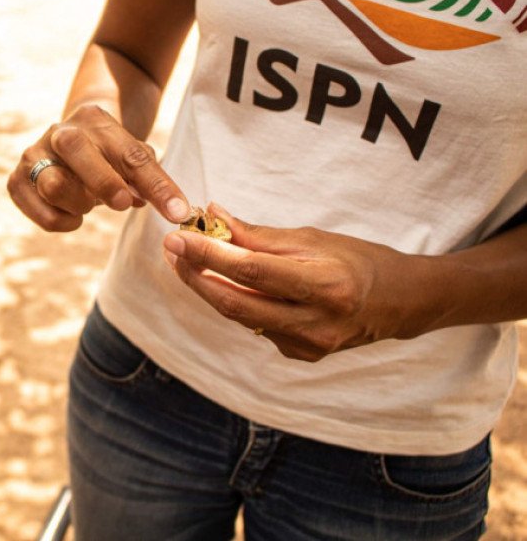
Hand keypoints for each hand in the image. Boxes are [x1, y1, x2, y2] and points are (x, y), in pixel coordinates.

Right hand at [7, 105, 190, 231]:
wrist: (67, 141)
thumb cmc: (108, 155)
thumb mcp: (133, 159)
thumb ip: (151, 181)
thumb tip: (173, 209)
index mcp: (96, 121)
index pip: (132, 154)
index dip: (158, 185)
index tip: (177, 212)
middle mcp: (60, 132)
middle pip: (78, 151)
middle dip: (102, 181)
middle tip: (121, 203)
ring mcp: (33, 154)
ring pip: (54, 184)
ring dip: (80, 204)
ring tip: (88, 205)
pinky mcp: (16, 181)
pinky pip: (39, 211)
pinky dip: (60, 221)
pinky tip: (71, 214)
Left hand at [163, 204, 431, 361]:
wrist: (397, 304)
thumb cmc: (357, 261)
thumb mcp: (313, 238)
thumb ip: (259, 235)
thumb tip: (214, 216)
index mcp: (324, 285)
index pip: (252, 271)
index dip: (210, 255)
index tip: (179, 238)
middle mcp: (315, 322)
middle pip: (236, 302)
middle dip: (197, 275)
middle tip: (173, 250)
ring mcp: (306, 345)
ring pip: (239, 316)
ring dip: (209, 288)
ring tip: (187, 261)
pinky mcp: (299, 355)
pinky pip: (254, 326)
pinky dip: (236, 302)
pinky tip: (225, 283)